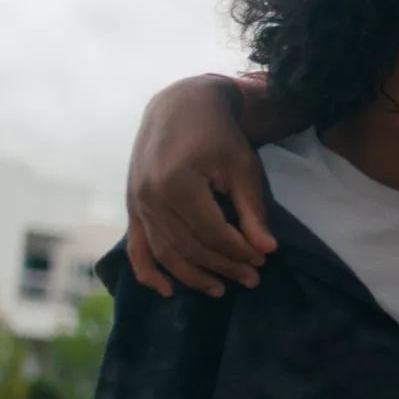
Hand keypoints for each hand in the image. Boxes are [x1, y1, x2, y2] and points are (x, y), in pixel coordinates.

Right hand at [125, 75, 275, 297]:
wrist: (180, 107)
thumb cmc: (217, 134)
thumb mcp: (242, 168)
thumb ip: (251, 210)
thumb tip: (266, 249)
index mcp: (176, 184)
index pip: (212, 233)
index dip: (239, 251)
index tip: (264, 259)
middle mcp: (149, 198)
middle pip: (189, 248)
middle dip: (223, 267)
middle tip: (252, 279)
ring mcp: (136, 205)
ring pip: (165, 253)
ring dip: (193, 276)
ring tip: (221, 290)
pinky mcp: (132, 208)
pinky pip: (136, 248)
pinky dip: (149, 273)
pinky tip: (168, 291)